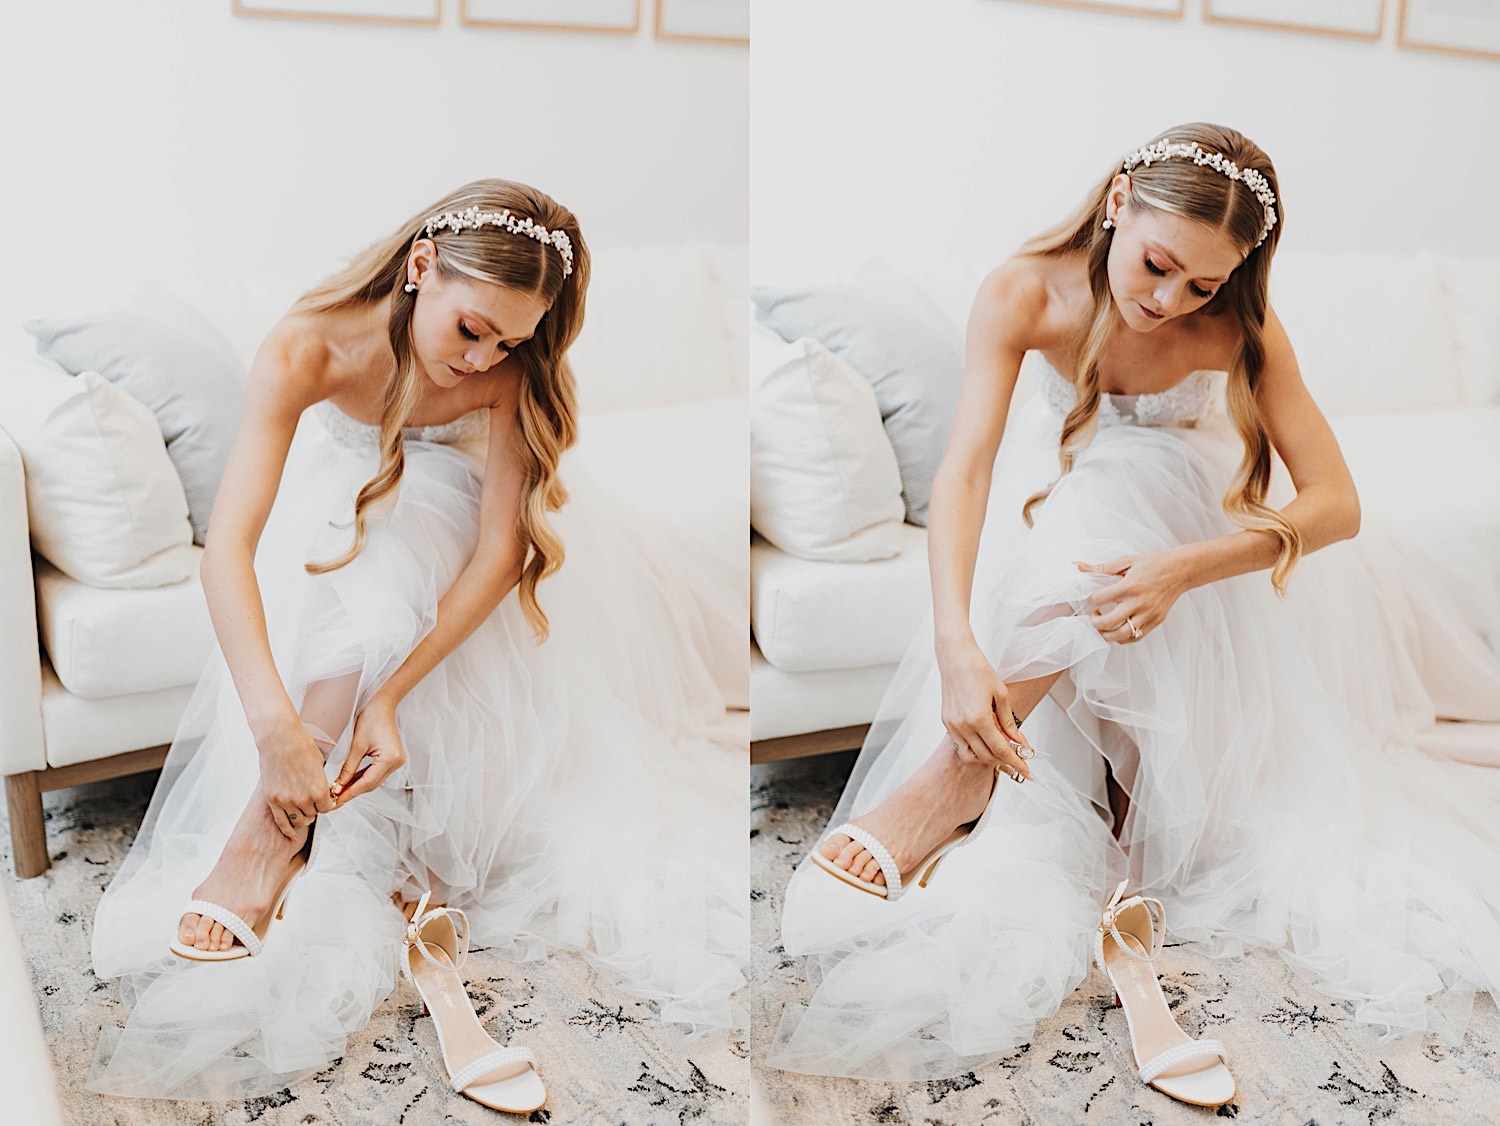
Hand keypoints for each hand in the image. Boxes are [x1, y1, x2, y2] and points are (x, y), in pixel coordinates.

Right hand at [255, 715, 337, 838]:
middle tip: (312, 803)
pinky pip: (282, 822)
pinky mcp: (273, 799)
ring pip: (299, 820)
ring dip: (302, 816)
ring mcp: (286, 801)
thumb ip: (321, 782)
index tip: (323, 801)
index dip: (326, 804)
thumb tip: (324, 792)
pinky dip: (288, 830)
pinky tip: (292, 835)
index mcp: (319, 789)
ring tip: (302, 811)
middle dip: (314, 809)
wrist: (279, 739)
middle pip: (313, 814)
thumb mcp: (319, 764)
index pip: (327, 808)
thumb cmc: (301, 746)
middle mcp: (303, 798)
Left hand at [334, 694, 407, 805]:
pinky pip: (376, 773)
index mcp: (390, 759)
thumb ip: (348, 769)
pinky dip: (363, 777)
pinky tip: (350, 781)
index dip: (350, 793)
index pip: (367, 783)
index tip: (335, 801)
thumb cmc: (371, 718)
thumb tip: (338, 787)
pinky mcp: (393, 759)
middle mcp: (397, 763)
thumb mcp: (356, 745)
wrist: (383, 705)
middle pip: (371, 784)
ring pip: (373, 780)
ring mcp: (397, 762)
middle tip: (334, 798)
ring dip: (357, 785)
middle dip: (352, 791)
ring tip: (339, 791)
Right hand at [937, 639, 1033, 781]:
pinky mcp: (946, 722)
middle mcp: (963, 726)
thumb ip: (1009, 722)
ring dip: (986, 757)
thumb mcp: (1001, 695)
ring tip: (999, 749)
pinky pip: (960, 745)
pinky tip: (984, 739)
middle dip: (1003, 760)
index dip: (1016, 762)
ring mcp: (952, 725)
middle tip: (1017, 756)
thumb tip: (1019, 741)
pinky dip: (974, 748)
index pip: (1001, 749)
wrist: (955, 657)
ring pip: (970, 756)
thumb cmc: (979, 670)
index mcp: (979, 718)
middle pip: (986, 756)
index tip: (1027, 771)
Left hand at [1077, 548, 1189, 643]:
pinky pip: (1136, 637)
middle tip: (1094, 616)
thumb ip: (1102, 567)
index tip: (1092, 598)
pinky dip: (1123, 638)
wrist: (1181, 570)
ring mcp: (1148, 614)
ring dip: (1106, 634)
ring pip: (1122, 635)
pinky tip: (1117, 629)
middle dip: (1095, 622)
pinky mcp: (1156, 621)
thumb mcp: (1127, 561)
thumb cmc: (1154, 563)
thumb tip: (1080, 567)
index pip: (1100, 599)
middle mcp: (1138, 603)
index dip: (1090, 600)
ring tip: (1103, 626)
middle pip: (1108, 622)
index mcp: (1129, 586)